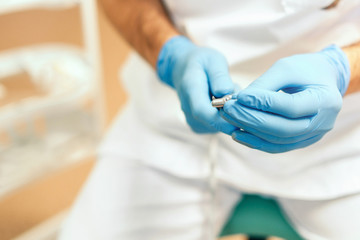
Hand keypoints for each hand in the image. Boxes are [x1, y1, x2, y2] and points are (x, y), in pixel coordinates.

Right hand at [157, 36, 236, 133]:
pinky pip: (217, 127)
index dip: (221, 121)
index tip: (241, 123)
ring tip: (229, 94)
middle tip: (238, 93)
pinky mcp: (198, 126)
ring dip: (230, 115)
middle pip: (212, 123)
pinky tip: (224, 104)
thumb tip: (226, 92)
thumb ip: (219, 76)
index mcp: (190, 89)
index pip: (202, 111)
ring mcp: (192, 120)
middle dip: (233, 116)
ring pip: (217, 127)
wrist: (183, 69)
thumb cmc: (202, 63)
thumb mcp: (213, 60)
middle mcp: (187, 109)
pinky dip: (225, 118)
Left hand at [220, 45, 349, 152]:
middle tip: (228, 109)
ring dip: (249, 130)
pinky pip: (276, 146)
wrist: (324, 80)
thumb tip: (239, 100)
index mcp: (324, 100)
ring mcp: (312, 136)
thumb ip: (264, 84)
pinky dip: (255, 142)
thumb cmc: (305, 69)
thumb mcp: (286, 67)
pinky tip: (237, 134)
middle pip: (282, 128)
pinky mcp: (300, 142)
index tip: (239, 97)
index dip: (262, 103)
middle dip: (250, 119)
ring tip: (228, 118)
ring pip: (276, 140)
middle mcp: (322, 123)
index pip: (290, 106)